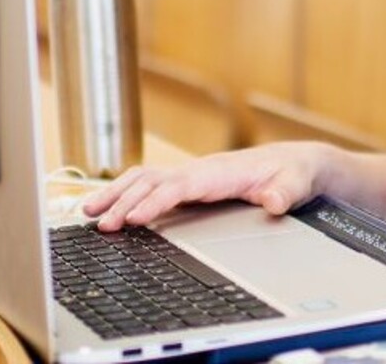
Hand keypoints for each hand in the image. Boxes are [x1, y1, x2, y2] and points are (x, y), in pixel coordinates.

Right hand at [79, 142, 330, 231]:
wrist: (298, 163)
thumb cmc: (294, 173)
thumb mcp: (297, 184)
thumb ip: (285, 192)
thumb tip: (274, 201)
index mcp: (221, 172)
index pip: (180, 185)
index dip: (155, 200)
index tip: (134, 217)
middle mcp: (200, 170)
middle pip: (152, 180)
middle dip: (124, 200)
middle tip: (100, 223)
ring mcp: (192, 176)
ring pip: (144, 179)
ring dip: (116, 194)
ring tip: (88, 213)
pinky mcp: (189, 184)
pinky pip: (150, 186)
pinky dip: (125, 194)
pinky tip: (108, 208)